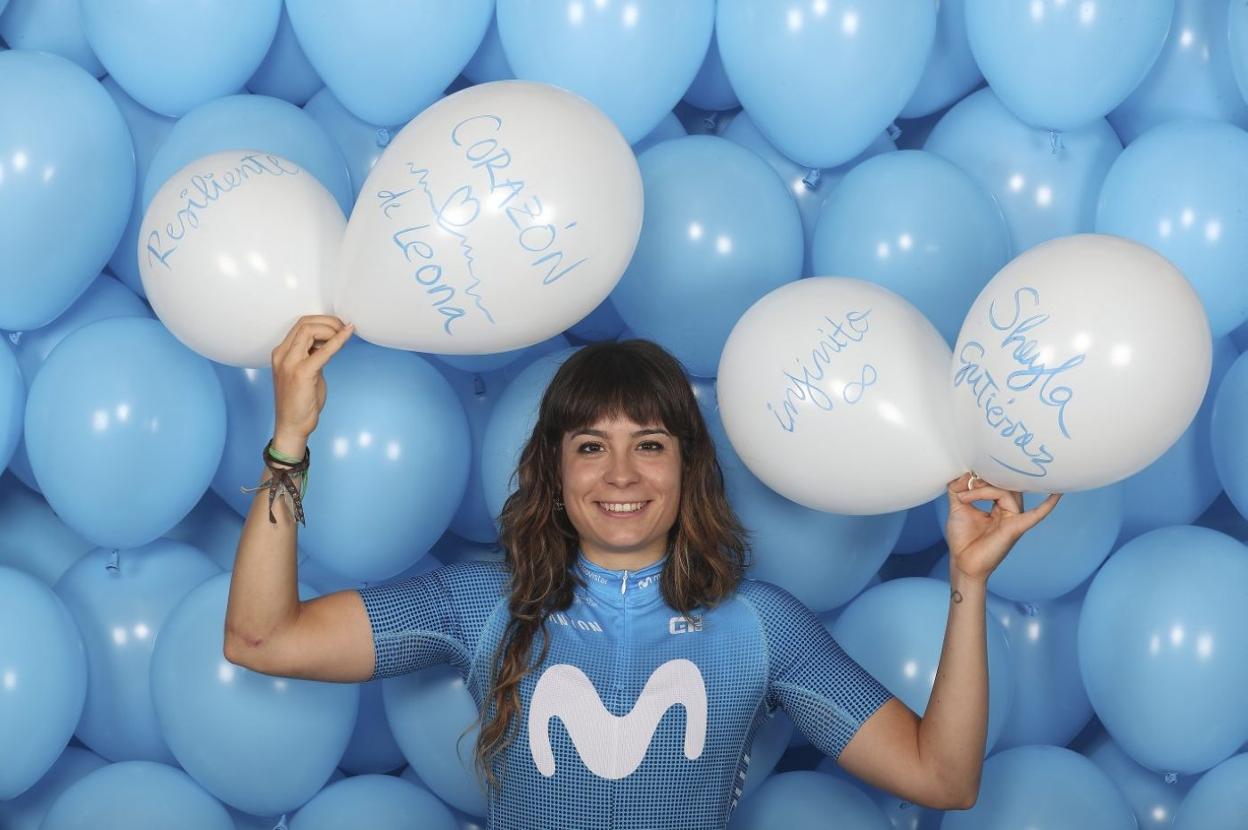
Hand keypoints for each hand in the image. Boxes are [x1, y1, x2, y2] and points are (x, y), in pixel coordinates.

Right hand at [271, 315, 353, 449]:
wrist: (292, 425)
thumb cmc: (300, 401)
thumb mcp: (305, 372)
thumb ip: (313, 356)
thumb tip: (329, 342)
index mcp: (281, 353)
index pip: (300, 324)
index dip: (322, 321)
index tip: (338, 327)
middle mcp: (282, 355)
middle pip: (305, 323)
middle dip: (328, 321)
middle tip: (344, 327)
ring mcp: (290, 363)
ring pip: (310, 330)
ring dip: (332, 328)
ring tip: (345, 333)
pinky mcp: (302, 373)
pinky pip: (323, 351)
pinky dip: (338, 340)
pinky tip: (348, 334)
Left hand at [943, 472, 1061, 583]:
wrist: (963, 562)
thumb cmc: (963, 537)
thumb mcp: (957, 506)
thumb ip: (959, 487)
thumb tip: (966, 472)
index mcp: (999, 504)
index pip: (997, 481)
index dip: (980, 476)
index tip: (963, 481)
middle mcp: (1010, 510)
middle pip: (1004, 484)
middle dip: (983, 480)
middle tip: (966, 485)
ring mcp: (1014, 518)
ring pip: (1006, 492)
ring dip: (983, 491)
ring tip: (965, 498)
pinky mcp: (1016, 528)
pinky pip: (1036, 515)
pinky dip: (1047, 505)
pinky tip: (1057, 494)